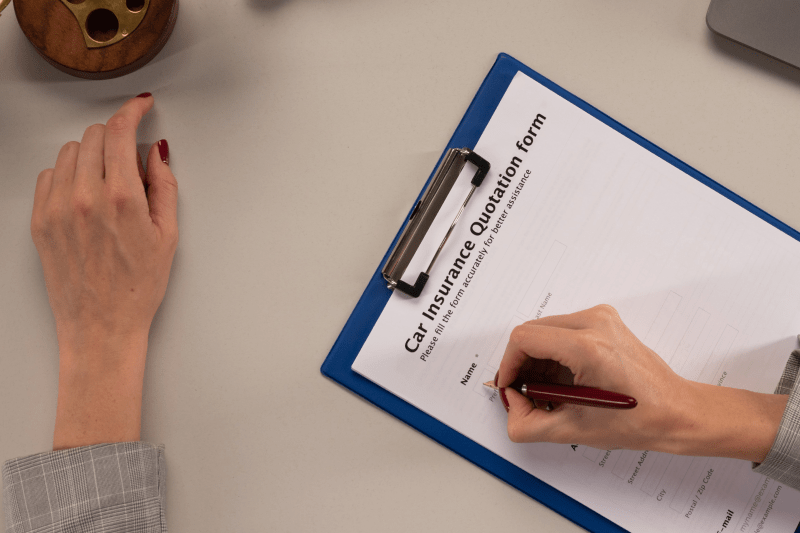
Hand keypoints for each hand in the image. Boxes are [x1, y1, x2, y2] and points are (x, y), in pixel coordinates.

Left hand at [31, 94, 177, 449]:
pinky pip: (50, 175)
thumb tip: (157, 153)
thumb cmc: (137, 288)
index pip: (120, 133)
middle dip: (115, 136)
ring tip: (107, 180)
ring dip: (91, 154)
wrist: (101, 326)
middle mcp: (84, 198)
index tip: (140, 107)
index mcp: (121, 199)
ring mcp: (57, 209)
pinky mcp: (40, 220)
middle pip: (94, 136)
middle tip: (130, 158)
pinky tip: (85, 194)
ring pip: (70, 152)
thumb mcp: (168, 235)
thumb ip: (163, 186)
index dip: (133, 112)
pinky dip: (68, 174)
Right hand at [497, 305, 786, 461]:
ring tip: (549, 390)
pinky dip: (554, 352)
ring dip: (538, 358)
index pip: (524, 339)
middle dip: (522, 363)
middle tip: (527, 392)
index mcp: (587, 348)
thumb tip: (511, 402)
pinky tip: (564, 379)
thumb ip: (527, 423)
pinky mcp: (605, 320)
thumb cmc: (637, 420)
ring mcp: (601, 318)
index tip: (510, 385)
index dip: (508, 364)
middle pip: (532, 331)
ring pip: (545, 329)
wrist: (676, 411)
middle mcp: (594, 324)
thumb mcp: (573, 430)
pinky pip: (562, 329)